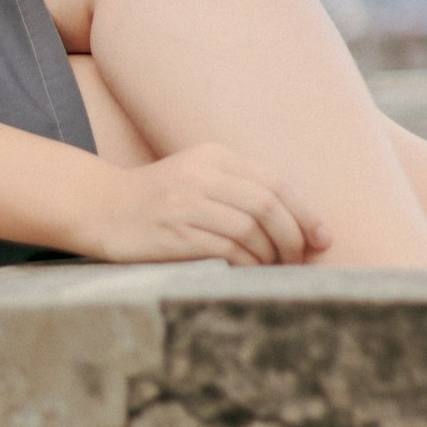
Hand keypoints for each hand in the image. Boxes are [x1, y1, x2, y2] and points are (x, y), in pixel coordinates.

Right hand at [83, 142, 329, 266]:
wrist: (103, 207)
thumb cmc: (160, 198)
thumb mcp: (199, 176)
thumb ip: (241, 188)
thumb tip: (300, 222)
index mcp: (212, 154)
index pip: (274, 180)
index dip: (305, 212)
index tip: (323, 238)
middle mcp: (201, 173)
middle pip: (268, 204)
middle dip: (294, 237)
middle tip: (300, 259)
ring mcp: (186, 202)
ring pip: (251, 229)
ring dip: (272, 256)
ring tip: (273, 268)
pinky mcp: (175, 232)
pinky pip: (228, 250)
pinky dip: (248, 265)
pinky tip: (249, 272)